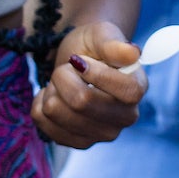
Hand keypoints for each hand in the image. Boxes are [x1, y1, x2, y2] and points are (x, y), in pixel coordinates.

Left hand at [32, 20, 145, 147]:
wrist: (76, 62)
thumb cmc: (92, 46)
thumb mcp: (101, 34)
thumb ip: (114, 44)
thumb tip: (133, 54)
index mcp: (137, 88)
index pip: (125, 91)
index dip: (96, 73)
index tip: (78, 60)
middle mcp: (125, 117)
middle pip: (82, 102)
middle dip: (63, 76)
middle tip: (67, 68)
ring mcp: (102, 134)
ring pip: (56, 112)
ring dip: (51, 90)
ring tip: (62, 83)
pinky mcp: (79, 143)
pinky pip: (44, 124)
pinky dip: (41, 104)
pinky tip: (55, 97)